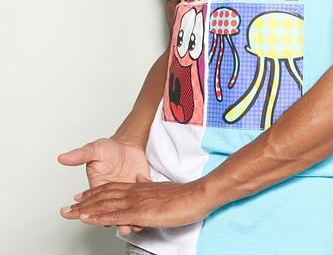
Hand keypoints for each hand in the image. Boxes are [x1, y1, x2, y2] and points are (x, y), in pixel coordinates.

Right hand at [58, 137, 149, 234]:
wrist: (129, 145)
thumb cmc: (110, 148)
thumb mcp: (94, 150)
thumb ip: (80, 155)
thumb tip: (62, 158)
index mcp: (98, 187)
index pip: (92, 204)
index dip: (91, 212)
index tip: (91, 218)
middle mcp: (111, 194)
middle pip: (109, 212)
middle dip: (109, 221)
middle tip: (111, 226)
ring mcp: (125, 194)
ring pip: (124, 212)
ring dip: (125, 221)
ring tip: (126, 227)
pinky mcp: (138, 192)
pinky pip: (139, 205)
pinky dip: (141, 212)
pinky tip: (142, 217)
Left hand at [60, 173, 212, 228]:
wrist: (197, 194)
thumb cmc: (184, 195)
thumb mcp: (163, 189)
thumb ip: (150, 187)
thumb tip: (141, 182)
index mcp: (140, 187)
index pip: (113, 188)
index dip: (95, 192)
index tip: (82, 196)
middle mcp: (135, 191)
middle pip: (104, 196)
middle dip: (84, 202)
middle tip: (68, 207)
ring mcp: (136, 201)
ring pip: (105, 205)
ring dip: (86, 209)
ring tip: (70, 213)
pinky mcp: (140, 211)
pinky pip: (115, 214)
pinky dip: (98, 216)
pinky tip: (87, 218)